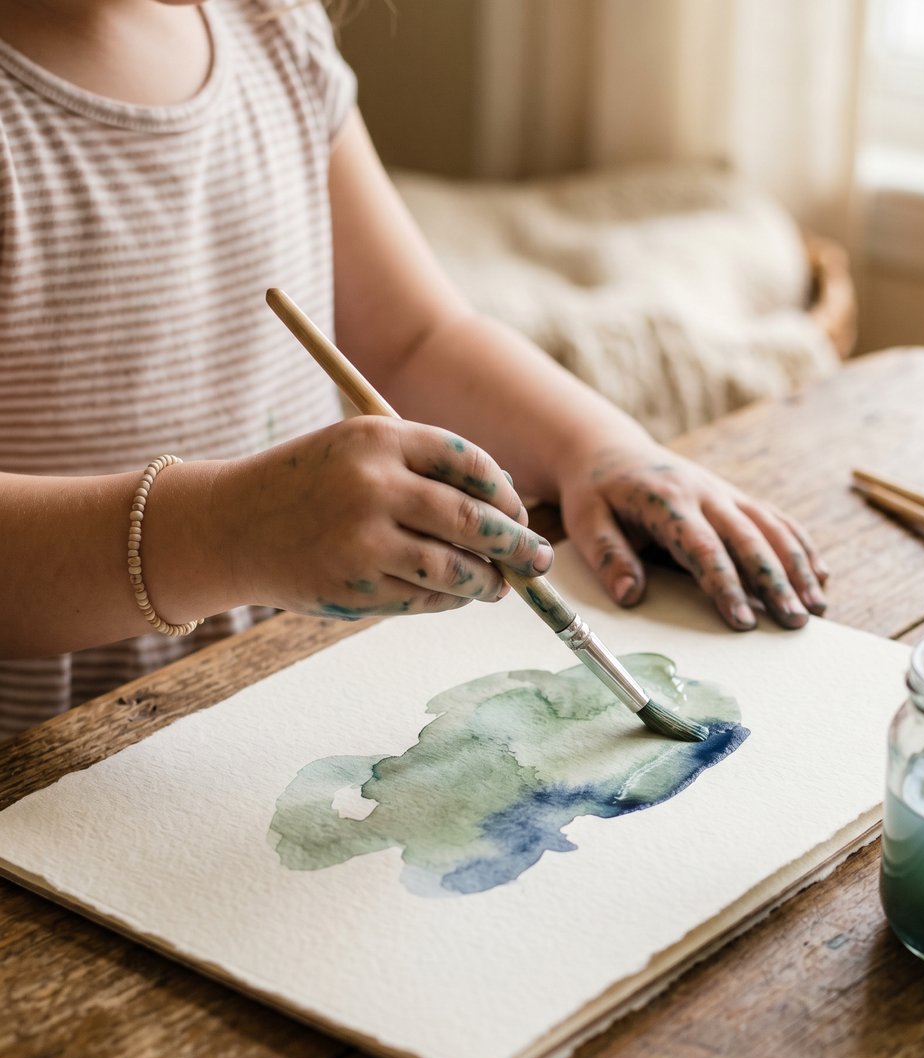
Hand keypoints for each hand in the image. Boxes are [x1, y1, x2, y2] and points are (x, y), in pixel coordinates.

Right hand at [221, 417, 552, 619]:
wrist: (230, 526)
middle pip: (474, 518)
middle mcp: (374, 486)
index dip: (505, 494)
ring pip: (457, 568)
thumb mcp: (360, 452)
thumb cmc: (310, 486)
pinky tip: (455, 595)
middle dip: (517, 544)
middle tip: (540, 559)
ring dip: (490, 582)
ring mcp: (364, 541)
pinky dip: (450, 599)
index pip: (470, 462)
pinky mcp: (356, 587)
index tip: (517, 513)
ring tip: (500, 586)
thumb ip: (426, 470)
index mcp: (380, 438)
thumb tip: (509, 507)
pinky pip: (425, 598)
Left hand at [558, 442, 827, 630]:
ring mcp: (726, 493)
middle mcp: (706, 494)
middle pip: (750, 540)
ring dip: (799, 567)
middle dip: (776, 583)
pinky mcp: (736, 497)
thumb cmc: (597, 494)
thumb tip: (630, 596)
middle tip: (796, 621)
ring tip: (818, 607)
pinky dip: (801, 546)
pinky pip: (776, 519)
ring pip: (772, 528)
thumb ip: (608, 556)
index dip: (725, 586)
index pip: (704, 548)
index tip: (742, 622)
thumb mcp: (586, 521)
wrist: (611, 452)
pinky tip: (820, 574)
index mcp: (668, 501)